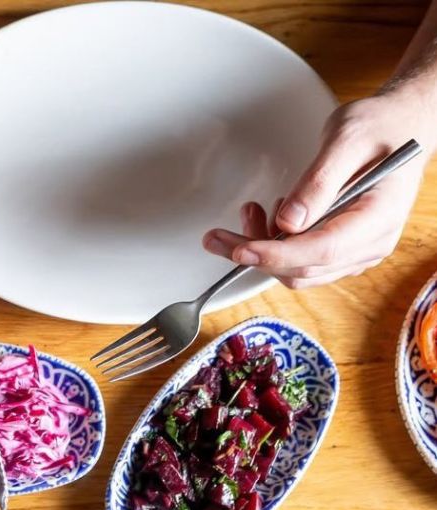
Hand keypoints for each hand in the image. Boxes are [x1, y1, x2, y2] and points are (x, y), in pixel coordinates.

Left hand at [203, 90, 431, 287]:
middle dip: (257, 254)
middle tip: (219, 236)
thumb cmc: (378, 127)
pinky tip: (271, 221)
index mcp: (378, 217)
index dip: (276, 254)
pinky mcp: (343, 253)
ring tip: (251, 213)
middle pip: (303, 268)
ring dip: (264, 251)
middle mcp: (370, 245)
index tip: (240, 249)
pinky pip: (303, 264)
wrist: (398, 129)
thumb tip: (288, 222)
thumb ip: (318, 181)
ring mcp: (357, 253)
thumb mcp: (346, 138)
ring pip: (299, 272)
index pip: (321, 249)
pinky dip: (277, 249)